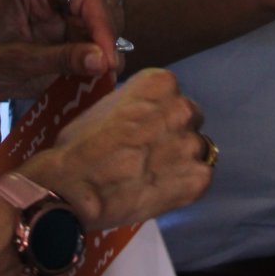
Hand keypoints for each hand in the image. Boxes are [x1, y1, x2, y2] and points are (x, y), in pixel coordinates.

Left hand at [0, 0, 125, 99]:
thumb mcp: (20, 63)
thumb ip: (63, 59)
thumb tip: (107, 61)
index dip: (103, 26)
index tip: (110, 61)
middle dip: (108, 27)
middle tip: (106, 65)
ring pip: (105, 1)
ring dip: (106, 34)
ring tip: (101, 69)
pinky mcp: (61, 15)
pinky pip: (92, 20)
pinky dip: (99, 42)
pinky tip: (97, 65)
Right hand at [26, 67, 213, 230]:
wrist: (73, 188)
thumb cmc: (79, 145)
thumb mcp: (107, 106)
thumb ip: (136, 106)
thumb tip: (143, 116)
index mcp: (160, 83)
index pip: (172, 96)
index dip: (158, 115)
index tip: (143, 130)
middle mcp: (182, 108)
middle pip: (189, 119)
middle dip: (173, 134)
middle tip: (149, 154)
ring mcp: (192, 144)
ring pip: (196, 149)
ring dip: (180, 160)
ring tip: (153, 176)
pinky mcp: (197, 179)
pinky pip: (200, 179)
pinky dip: (184, 186)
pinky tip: (161, 192)